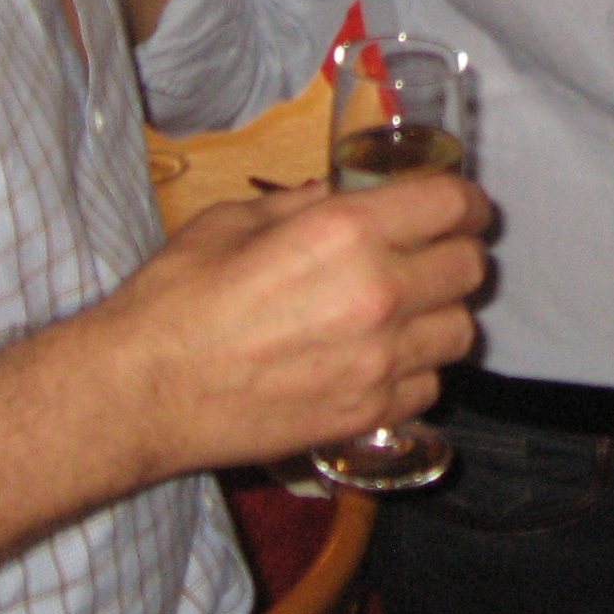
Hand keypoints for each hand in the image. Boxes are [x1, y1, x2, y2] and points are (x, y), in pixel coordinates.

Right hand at [100, 174, 492, 479]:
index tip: (460, 206)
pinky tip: (383, 361)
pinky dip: (418, 372)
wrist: (143, 391)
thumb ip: (303, 204)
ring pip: (461, 332)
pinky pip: (431, 387)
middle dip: (457, 253)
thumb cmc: (176, 297)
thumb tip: (339, 198)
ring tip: (409, 313)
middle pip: (470, 267)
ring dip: (442, 316)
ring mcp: (379, 362)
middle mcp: (378, 293)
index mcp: (347, 231)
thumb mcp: (235, 221)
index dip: (465, 200)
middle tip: (432, 255)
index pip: (452, 204)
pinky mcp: (368, 415)